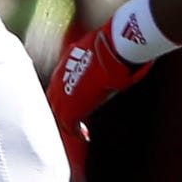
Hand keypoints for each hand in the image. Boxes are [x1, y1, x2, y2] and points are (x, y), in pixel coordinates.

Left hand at [48, 17, 151, 136]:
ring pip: (58, 113)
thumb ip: (107, 52)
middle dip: (62, 107)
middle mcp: (59, 79)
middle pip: (53, 98)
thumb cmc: (112, 48)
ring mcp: (61, 95)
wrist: (108, 57)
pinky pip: (68, 125)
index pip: (59, 80)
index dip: (66, 90)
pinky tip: (86, 135)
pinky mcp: (69, 110)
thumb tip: (128, 46)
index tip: (77, 96)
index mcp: (66, 62)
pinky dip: (75, 132)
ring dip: (68, 121)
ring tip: (80, 130)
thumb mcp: (105, 48)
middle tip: (75, 116)